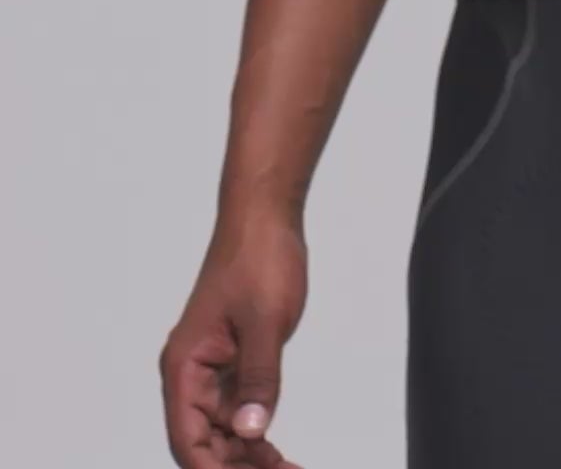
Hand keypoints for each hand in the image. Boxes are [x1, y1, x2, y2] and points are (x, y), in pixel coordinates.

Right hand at [160, 211, 308, 467]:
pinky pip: (238, 411)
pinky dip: (257, 435)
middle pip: (204, 444)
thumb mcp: (265, 321)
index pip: (188, 441)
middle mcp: (191, 375)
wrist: (265, 216)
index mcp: (185, 367)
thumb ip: (258, 378)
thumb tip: (250, 432)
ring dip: (249, 458)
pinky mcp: (233, 362)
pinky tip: (277, 454)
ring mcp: (212, 370)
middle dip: (238, 468)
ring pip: (223, 433)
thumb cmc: (258, 257)